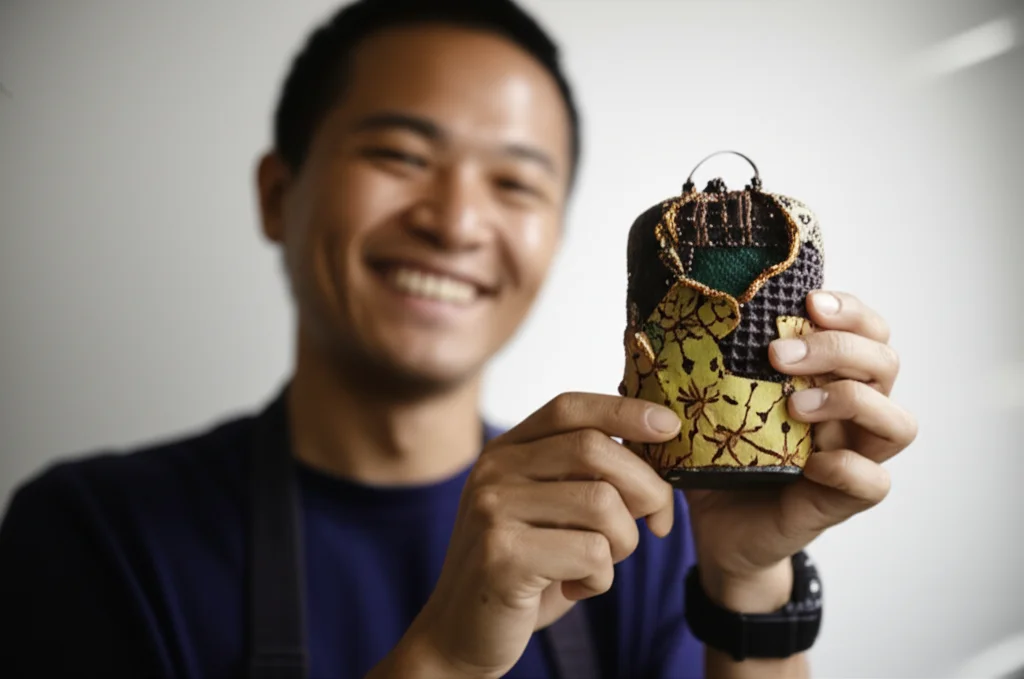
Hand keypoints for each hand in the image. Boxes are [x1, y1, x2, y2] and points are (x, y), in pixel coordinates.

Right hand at [402, 393, 679, 678]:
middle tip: (658, 522)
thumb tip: (656, 445)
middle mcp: (494, 470)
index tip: (669, 425)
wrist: (461, 633)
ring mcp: (493, 510)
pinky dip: (601, 579)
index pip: (569, 407)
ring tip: (600, 564)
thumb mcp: (550, 510)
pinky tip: (577, 590)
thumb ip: (584, 475)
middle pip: (594, 448)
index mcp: (506, 451)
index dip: (624, 410)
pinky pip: (591, 553)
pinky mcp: (502, 556)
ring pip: (601, 503)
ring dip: (624, 542)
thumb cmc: (523, 570)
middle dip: (647, 486)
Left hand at [685, 290, 917, 610]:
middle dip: (839, 348)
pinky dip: (849, 468)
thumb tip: (635, 325)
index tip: (807, 301)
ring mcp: (853, 456)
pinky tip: (812, 462)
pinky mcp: (842, 501)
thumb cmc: (715, 458)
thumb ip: (688, 367)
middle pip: (885, 362)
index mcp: (825, 378)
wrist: (717, 529)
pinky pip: (874, 482)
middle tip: (779, 355)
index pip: (865, 330)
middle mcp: (851, 413)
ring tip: (795, 405)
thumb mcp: (702, 404)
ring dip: (851, 401)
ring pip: (898, 421)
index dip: (849, 310)